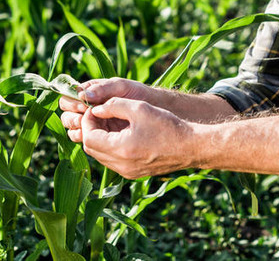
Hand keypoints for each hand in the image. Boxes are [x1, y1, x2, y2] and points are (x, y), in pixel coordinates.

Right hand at [59, 78, 151, 143]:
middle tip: (82, 119)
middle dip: (71, 117)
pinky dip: (84, 139)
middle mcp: (89, 108)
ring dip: (75, 129)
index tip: (83, 106)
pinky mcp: (101, 137)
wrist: (157, 110)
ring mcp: (94, 124)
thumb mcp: (122, 87)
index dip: (72, 102)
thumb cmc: (140, 94)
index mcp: (91, 92)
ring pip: (73, 129)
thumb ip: (103, 88)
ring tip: (85, 129)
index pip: (70, 97)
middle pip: (67, 114)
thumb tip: (82, 95)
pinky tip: (91, 139)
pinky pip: (86, 140)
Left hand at [80, 98, 195, 178]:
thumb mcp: (139, 108)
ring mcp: (127, 172)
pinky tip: (119, 134)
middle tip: (98, 115)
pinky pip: (112, 161)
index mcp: (121, 149)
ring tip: (108, 122)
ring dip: (99, 139)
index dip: (87, 121)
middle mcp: (121, 166)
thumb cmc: (167, 125)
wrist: (190, 146)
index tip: (94, 109)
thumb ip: (113, 105)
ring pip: (100, 157)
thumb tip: (96, 110)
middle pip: (91, 149)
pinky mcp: (133, 173)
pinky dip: (109, 147)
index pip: (88, 138)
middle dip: (90, 130)